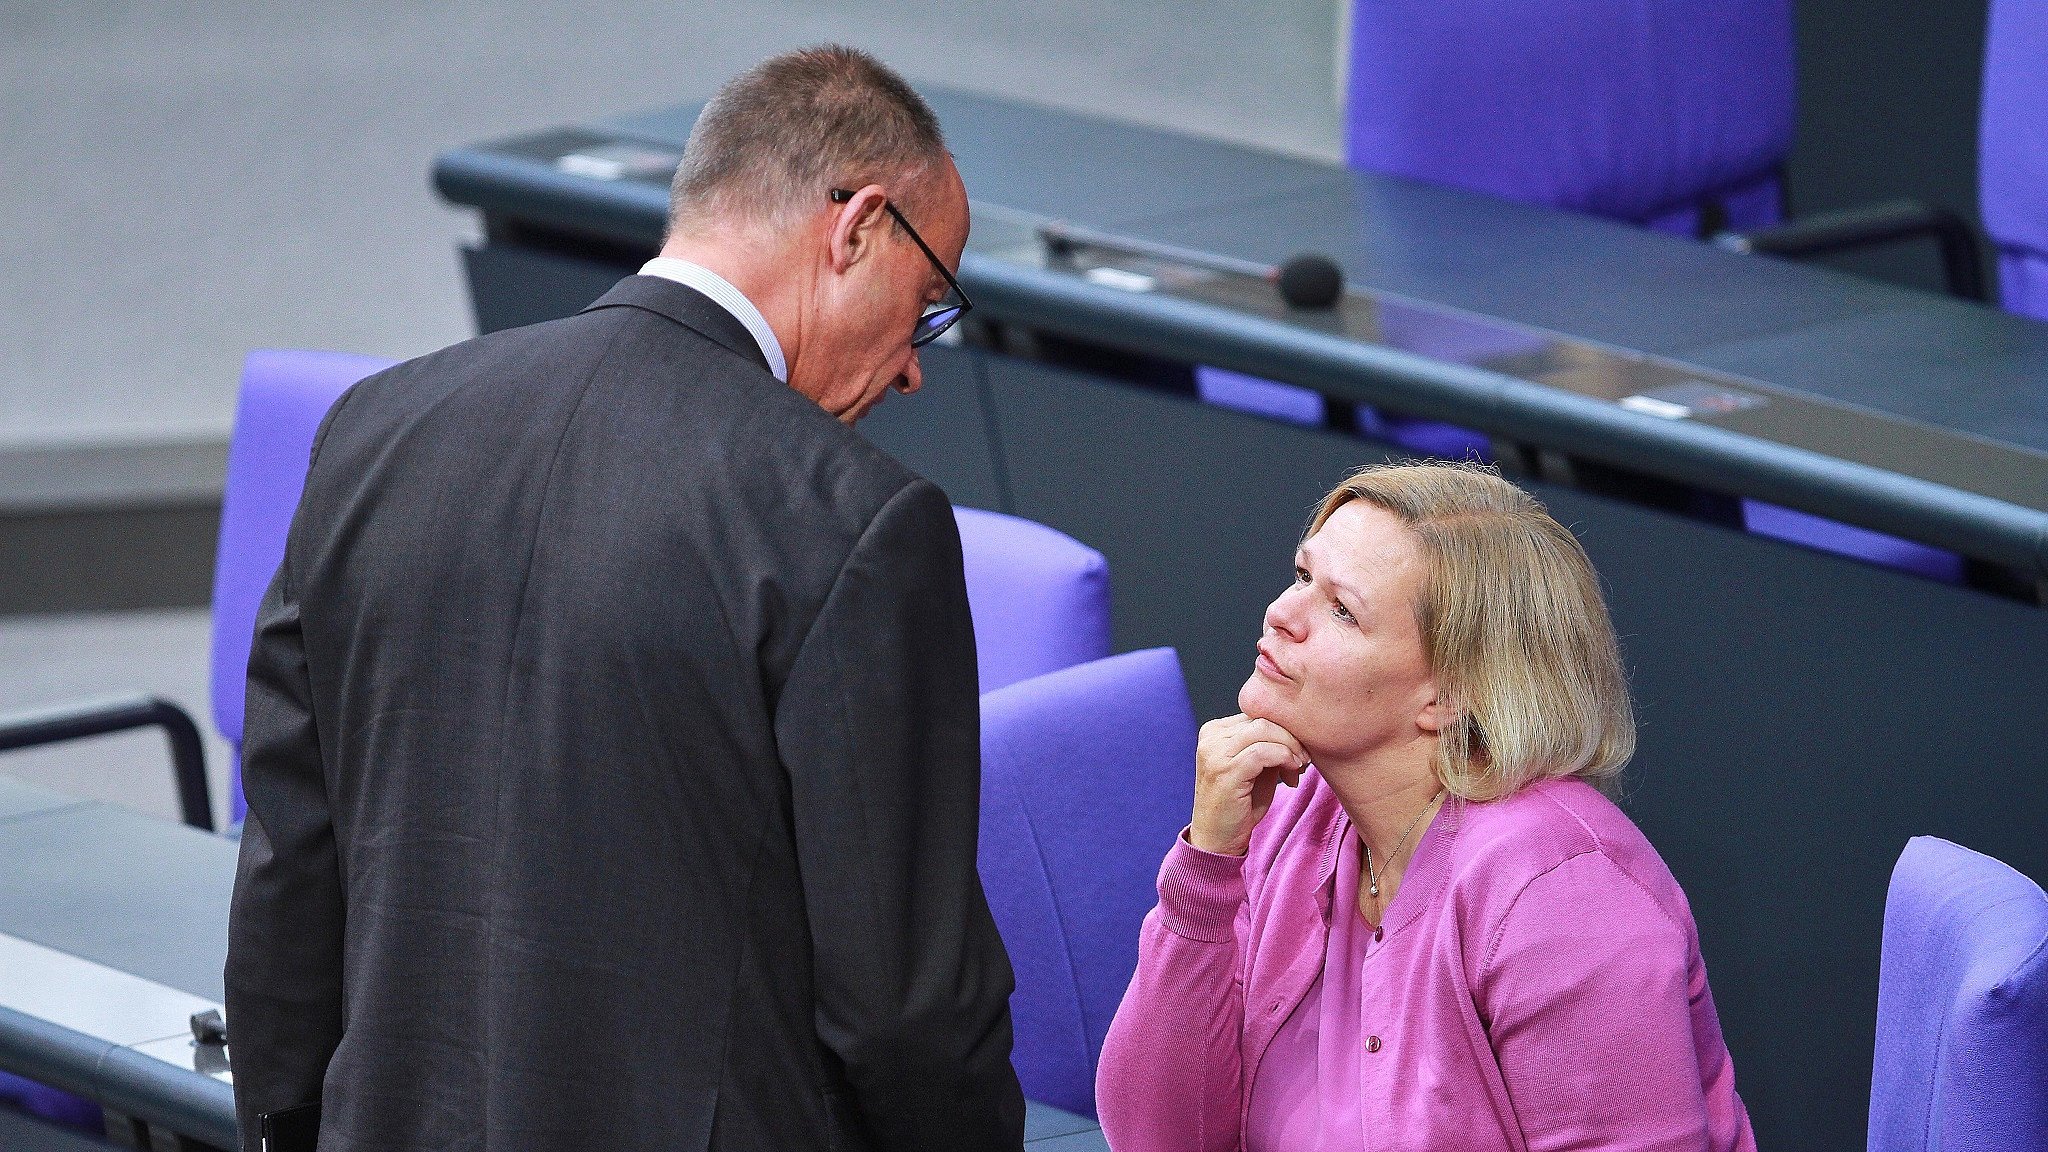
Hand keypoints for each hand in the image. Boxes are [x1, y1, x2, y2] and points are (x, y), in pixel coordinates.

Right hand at [1188, 714, 1306, 856]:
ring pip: (1264, 730)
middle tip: (1305, 758)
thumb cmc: (1239, 803)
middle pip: (1263, 718)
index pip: (1258, 712)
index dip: (1283, 728)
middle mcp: (1210, 736)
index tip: (1299, 751)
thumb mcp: (1255, 766)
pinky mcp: (1225, 771)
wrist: (1217, 839)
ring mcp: (1215, 753)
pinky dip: (1285, 758)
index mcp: (1215, 730)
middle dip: (1291, 736)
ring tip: (1299, 766)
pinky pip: (1263, 752)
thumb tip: (1298, 730)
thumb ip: (1268, 743)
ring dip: (1290, 747)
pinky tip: (1292, 773)